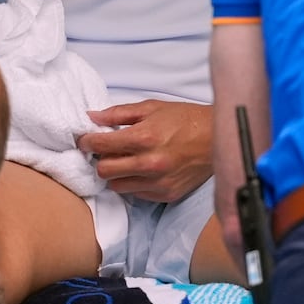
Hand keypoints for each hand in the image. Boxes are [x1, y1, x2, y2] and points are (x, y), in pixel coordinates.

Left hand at [78, 99, 212, 202]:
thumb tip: (92, 117)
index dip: (87, 142)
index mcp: (144, 138)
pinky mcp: (166, 195)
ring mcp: (158, 182)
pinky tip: (143, 169)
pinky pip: (136, 194)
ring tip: (126, 160)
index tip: (85, 140)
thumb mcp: (151, 108)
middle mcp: (149, 164)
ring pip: (117, 186)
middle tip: (107, 150)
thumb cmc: (185, 119)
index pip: (100, 146)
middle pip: (104, 170)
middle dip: (100, 159)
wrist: (218, 138)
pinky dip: (134, 182)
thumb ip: (118, 114)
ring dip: (116, 173)